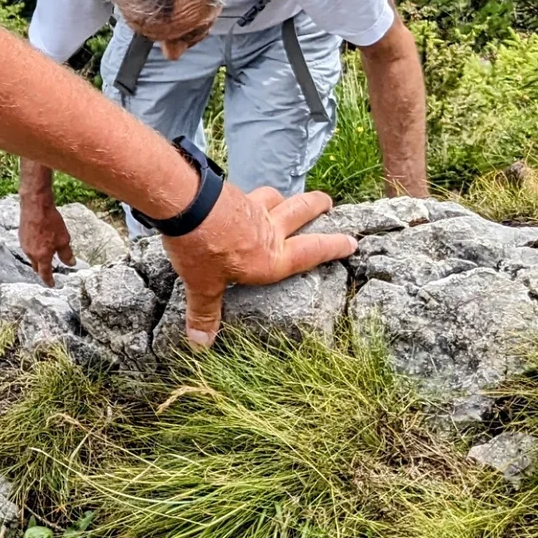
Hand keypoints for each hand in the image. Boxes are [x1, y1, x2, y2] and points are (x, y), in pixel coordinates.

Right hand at [18, 170, 74, 286]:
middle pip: (36, 266)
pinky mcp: (21, 236)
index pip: (45, 274)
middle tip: (48, 272)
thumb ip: (67, 254)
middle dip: (42, 270)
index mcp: (41, 256)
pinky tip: (40, 240)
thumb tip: (71, 264)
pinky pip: (28, 247)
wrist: (35, 205)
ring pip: (32, 256)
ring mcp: (24, 244)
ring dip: (38, 257)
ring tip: (46, 254)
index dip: (49, 280)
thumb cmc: (50, 222)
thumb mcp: (64, 239)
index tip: (52, 284)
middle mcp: (30, 253)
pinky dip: (34, 248)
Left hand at [169, 183, 355, 349]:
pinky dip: (252, 195)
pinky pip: (249, 193)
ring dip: (285, 198)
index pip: (312, 252)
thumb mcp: (202, 286)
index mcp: (271, 258)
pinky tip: (241, 199)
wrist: (185, 205)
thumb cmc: (201, 249)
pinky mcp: (234, 192)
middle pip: (302, 211)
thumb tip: (201, 345)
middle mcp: (268, 230)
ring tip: (286, 199)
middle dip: (318, 207)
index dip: (334, 247)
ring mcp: (252, 207)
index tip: (352, 242)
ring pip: (277, 198)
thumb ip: (205, 313)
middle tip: (328, 204)